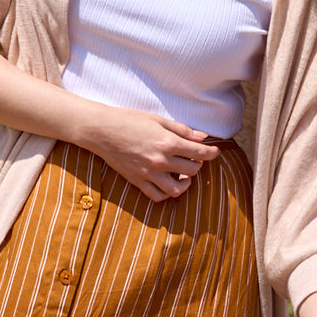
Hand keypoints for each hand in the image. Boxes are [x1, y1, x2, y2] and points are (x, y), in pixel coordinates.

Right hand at [80, 104, 218, 201]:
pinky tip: (168, 184)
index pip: (199, 153)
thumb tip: (202, 137)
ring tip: (184, 175)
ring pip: (177, 188)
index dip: (211, 153)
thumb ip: (182, 130)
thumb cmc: (130, 120)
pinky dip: (167, 193)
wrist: (102, 130)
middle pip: (192, 170)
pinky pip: (158, 196)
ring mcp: (149, 173)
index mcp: (168, 142)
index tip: (214, 152)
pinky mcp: (137, 181)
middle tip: (195, 158)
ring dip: (186, 182)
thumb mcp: (158, 120)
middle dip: (198, 164)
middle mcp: (160, 160)